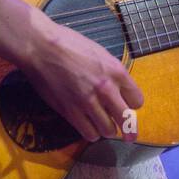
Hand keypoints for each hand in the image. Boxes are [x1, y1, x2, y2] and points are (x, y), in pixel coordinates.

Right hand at [19, 17, 143, 142]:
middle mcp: (106, 89)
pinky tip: (89, 126)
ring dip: (107, 130)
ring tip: (102, 124)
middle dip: (128, 127)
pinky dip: (92, 133)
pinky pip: (89, 133)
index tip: (126, 105)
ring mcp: (88, 102)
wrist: (41, 47)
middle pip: (127, 119)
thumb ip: (111, 73)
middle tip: (127, 132)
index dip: (131, 104)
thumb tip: (118, 89)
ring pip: (108, 131)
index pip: (137, 100)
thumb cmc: (69, 44)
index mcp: (116, 71)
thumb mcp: (100, 53)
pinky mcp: (70, 112)